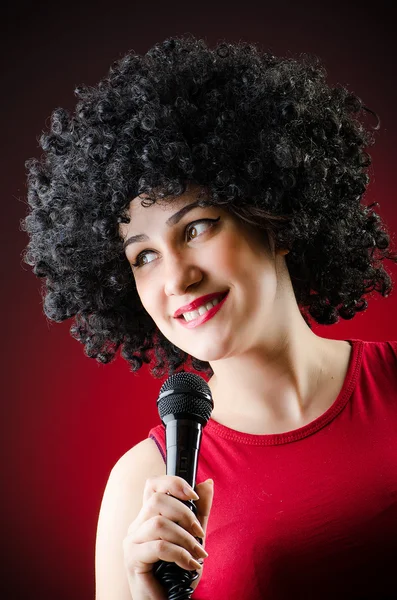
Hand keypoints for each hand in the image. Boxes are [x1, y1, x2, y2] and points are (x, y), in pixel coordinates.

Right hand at [123, 476, 213, 599]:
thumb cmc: (178, 575)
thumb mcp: (194, 538)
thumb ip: (200, 512)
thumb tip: (207, 483)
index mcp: (149, 516)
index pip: (153, 485)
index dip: (172, 482)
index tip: (193, 495)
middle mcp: (137, 525)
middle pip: (156, 500)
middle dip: (185, 514)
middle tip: (199, 533)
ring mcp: (132, 541)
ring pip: (158, 523)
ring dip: (185, 538)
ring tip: (197, 553)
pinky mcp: (132, 559)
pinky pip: (158, 546)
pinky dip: (180, 554)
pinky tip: (189, 565)